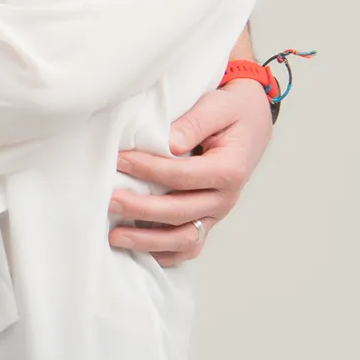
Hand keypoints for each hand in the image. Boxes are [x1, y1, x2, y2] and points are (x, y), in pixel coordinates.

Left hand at [111, 81, 272, 266]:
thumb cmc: (231, 113)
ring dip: (149, 241)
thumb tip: (170, 143)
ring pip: (184, 238)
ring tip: (115, 236)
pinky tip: (138, 251)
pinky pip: (188, 246)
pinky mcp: (207, 220)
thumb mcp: (218, 106)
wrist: (250, 123)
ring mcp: (216, 213)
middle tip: (109, 200)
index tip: (118, 160)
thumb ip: (194, 123)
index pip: (183, 176)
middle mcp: (225, 198)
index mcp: (230, 170)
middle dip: (141, 209)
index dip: (149, 170)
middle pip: (180, 212)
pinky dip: (165, 253)